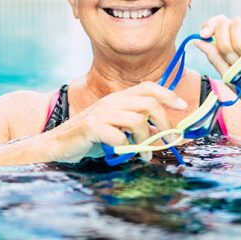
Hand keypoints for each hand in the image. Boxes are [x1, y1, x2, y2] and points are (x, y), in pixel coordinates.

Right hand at [51, 81, 187, 162]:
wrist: (58, 143)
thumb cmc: (91, 137)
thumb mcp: (115, 124)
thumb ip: (134, 121)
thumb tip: (162, 129)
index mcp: (118, 98)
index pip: (148, 87)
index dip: (168, 95)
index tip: (182, 107)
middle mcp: (111, 101)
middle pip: (148, 103)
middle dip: (163, 123)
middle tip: (167, 141)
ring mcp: (101, 113)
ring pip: (137, 121)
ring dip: (146, 141)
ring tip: (146, 155)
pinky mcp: (91, 126)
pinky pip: (118, 137)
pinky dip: (125, 148)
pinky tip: (123, 153)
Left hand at [195, 7, 240, 117]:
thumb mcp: (228, 75)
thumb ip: (214, 56)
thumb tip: (196, 40)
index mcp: (230, 45)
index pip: (215, 25)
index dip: (208, 26)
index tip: (204, 35)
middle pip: (222, 22)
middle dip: (224, 43)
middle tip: (234, 60)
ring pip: (237, 21)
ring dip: (237, 42)